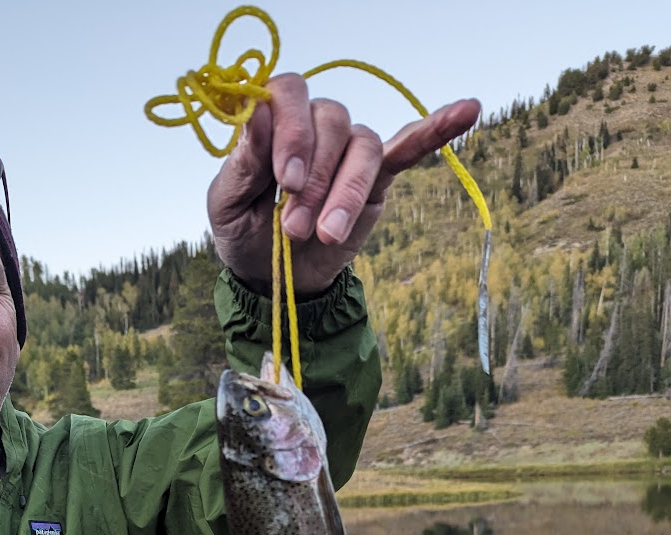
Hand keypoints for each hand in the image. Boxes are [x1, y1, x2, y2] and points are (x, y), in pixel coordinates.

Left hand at [207, 73, 480, 295]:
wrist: (273, 280)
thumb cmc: (245, 235)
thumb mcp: (227, 205)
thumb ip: (241, 162)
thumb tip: (256, 112)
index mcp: (273, 122)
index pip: (288, 93)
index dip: (290, 131)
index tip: (285, 180)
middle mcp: (316, 126)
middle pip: (331, 121)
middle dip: (315, 178)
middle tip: (293, 227)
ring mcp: (349, 151)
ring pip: (363, 146)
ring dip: (346, 191)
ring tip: (326, 234)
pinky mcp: (377, 180)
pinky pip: (410, 146)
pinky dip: (436, 129)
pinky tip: (468, 110)